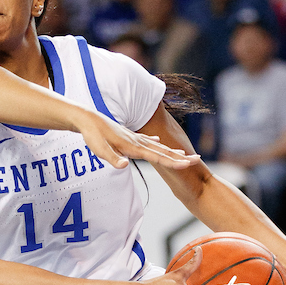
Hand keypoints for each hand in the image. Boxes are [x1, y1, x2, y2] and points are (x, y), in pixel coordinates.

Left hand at [73, 109, 199, 171]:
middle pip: (163, 151)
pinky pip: (147, 141)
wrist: (87, 119)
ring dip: (172, 151)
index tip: (188, 164)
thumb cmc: (92, 136)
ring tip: (185, 154)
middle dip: (180, 157)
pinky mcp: (129, 136)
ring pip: (158, 146)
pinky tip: (160, 141)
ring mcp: (134, 138)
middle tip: (198, 159)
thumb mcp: (100, 150)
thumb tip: (124, 165)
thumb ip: (112, 158)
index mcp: (133, 147)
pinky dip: (155, 143)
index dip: (174, 162)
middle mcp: (137, 142)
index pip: (158, 157)